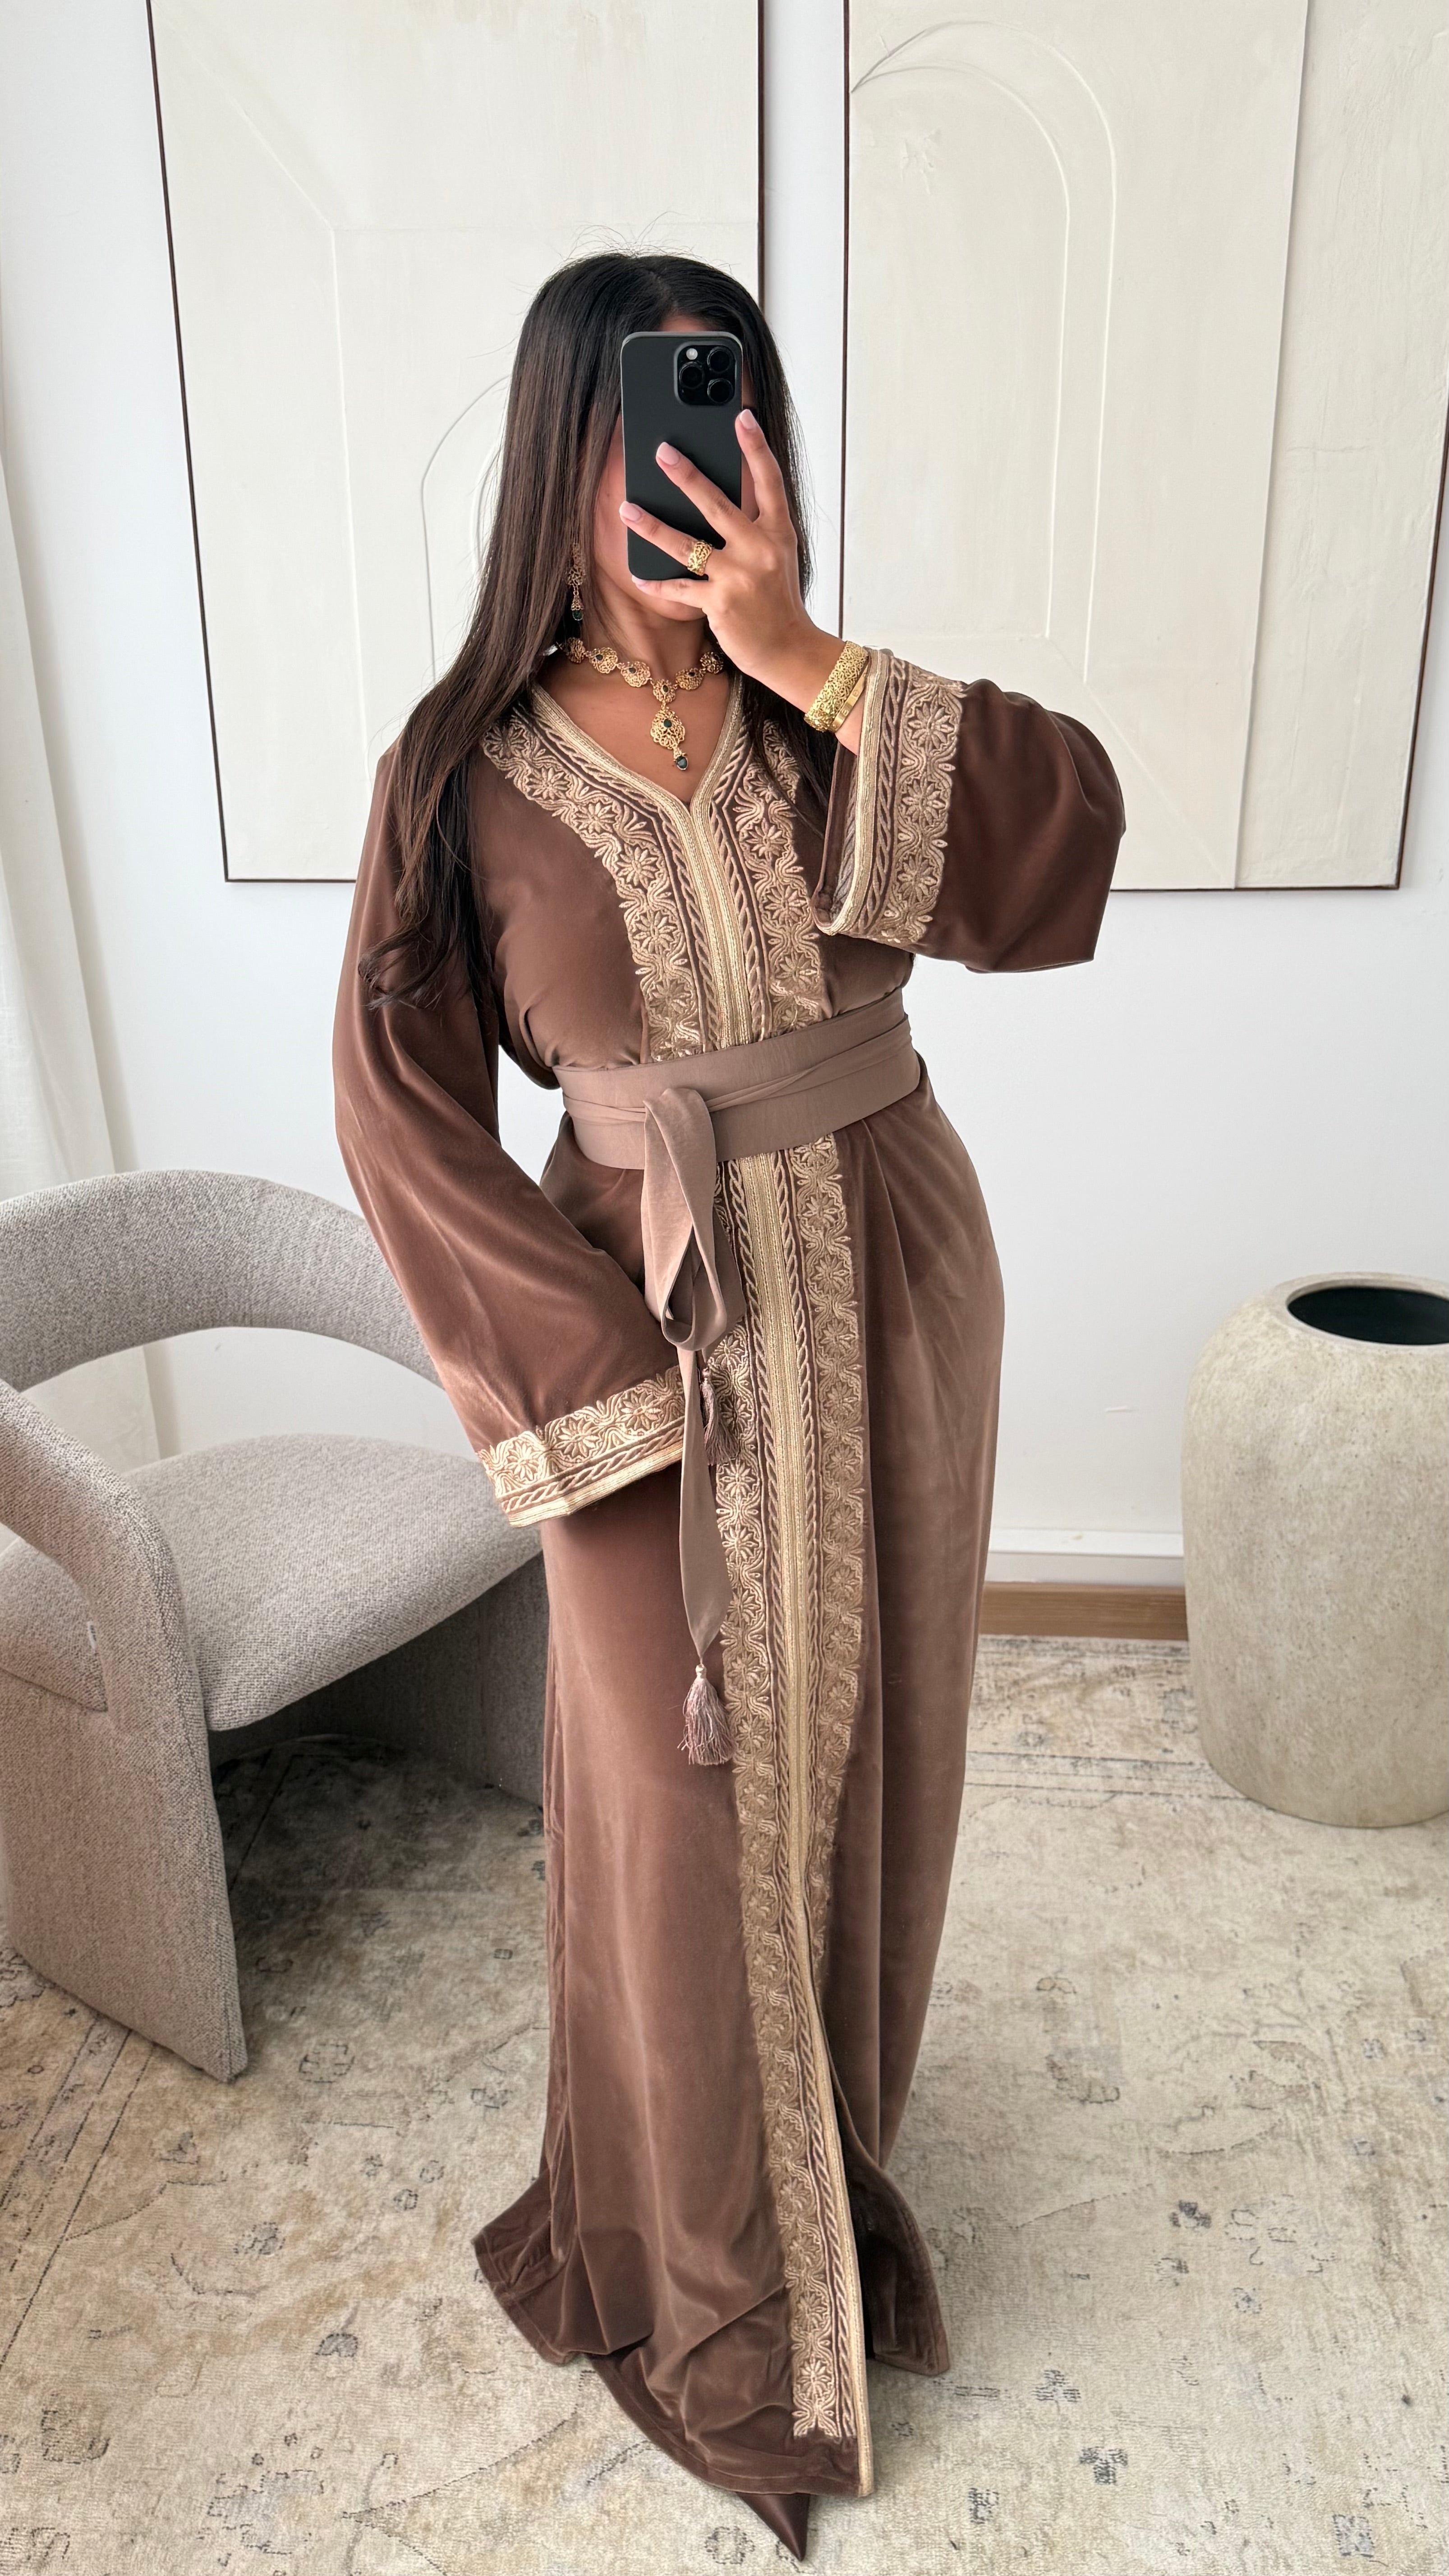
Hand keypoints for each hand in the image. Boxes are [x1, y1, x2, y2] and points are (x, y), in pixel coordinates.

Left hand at [621, 412, 845, 718]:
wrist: (790, 650)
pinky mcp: (720, 604)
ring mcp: (739, 577)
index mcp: (778, 533)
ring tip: (627, 509)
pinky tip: (638, 574)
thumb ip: (753, 529)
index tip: (741, 417)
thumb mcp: (776, 557)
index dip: (756, 448)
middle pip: (718, 505)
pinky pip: (680, 588)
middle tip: (662, 451)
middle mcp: (760, 550)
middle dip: (687, 476)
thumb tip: (712, 500)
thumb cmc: (777, 601)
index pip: (769, 482)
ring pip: (687, 545)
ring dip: (653, 526)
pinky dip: (657, 583)